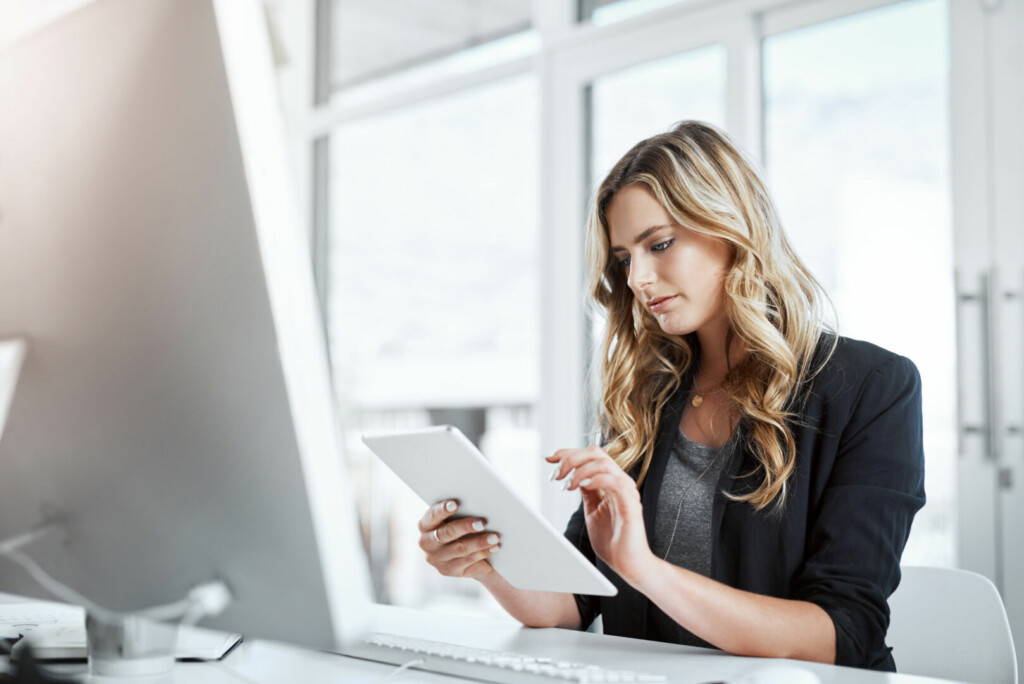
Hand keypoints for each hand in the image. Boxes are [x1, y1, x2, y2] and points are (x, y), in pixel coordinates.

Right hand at [418, 499, 501, 579]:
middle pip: (446, 534)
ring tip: (495, 537)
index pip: (432, 515)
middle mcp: (426, 543)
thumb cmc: (459, 526)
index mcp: (425, 525)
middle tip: (482, 523)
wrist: (463, 551)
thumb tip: (476, 501)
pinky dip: (483, 553)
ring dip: (479, 543)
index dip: (443, 510)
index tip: (456, 504)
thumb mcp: (454, 518)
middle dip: (465, 527)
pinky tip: (494, 548)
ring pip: (460, 549)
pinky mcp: (448, 571)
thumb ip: (460, 512)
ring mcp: (436, 559)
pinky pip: (468, 561)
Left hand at [547, 447, 652, 582]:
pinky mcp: (630, 504)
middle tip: (556, 474)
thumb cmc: (613, 540)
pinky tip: (583, 487)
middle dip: (571, 458)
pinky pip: (614, 482)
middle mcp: (619, 482)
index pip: (590, 456)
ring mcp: (626, 491)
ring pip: (603, 463)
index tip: (549, 459)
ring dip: (580, 470)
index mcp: (610, 482)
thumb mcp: (592, 510)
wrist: (629, 564)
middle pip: (596, 453)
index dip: (568, 453)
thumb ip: (586, 492)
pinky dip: (596, 480)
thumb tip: (571, 477)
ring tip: (567, 485)